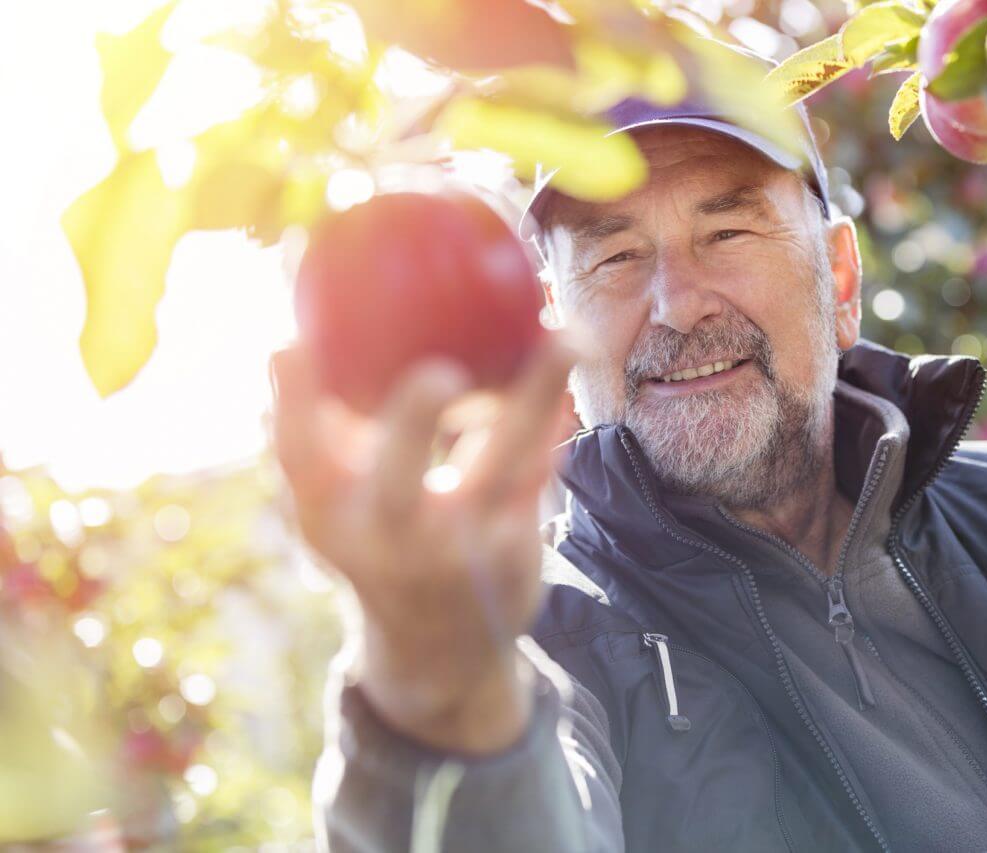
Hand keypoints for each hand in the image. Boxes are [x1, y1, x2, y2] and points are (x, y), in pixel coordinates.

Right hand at [270, 337, 575, 753]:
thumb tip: (298, 328)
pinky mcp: (515, 545)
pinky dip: (553, 411)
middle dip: (413, 426)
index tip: (290, 343)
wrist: (439, 646)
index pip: (297, 457)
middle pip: (396, 484)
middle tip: (441, 371)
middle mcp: (389, 538)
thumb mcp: (337, 500)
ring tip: (565, 336)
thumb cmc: (379, 538)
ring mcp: (458, 549)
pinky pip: (539, 465)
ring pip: (504, 464)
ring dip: (536, 395)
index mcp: (331, 515)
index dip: (291, 402)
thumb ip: (328, 424)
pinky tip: (567, 355)